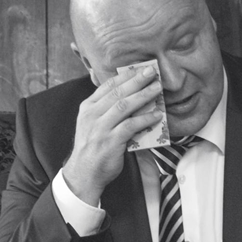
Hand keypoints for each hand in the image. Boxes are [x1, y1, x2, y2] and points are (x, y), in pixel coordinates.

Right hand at [63, 66, 163, 204]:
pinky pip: (131, 126)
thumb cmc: (93, 147)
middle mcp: (92, 115)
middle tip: (152, 72)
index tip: (139, 68)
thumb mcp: (92, 123)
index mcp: (87, 108)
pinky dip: (145, 119)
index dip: (125, 75)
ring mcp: (101, 128)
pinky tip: (157, 115)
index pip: (107, 86)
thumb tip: (129, 94)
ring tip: (157, 89)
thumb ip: (106, 108)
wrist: (84, 173)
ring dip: (143, 96)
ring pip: (124, 106)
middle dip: (136, 80)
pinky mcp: (111, 141)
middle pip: (118, 92)